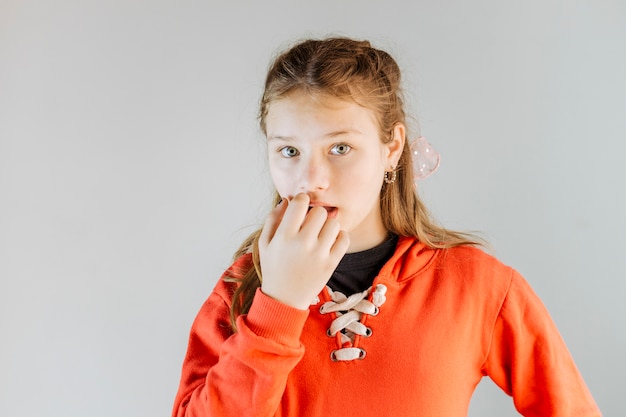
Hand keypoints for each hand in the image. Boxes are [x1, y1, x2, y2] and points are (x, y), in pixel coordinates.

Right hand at [259, 193, 349, 309]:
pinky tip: (329, 241)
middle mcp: (302, 243)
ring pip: (334, 223)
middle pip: (320, 211)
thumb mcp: (265, 243)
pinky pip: (344, 238)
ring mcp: (319, 254)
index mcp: (284, 236)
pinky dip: (340, 236)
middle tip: (310, 223)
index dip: (301, 200)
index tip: (300, 206)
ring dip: (328, 225)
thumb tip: (287, 200)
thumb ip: (273, 219)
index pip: (300, 202)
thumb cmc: (273, 268)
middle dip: (315, 213)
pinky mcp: (331, 263)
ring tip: (320, 233)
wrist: (284, 299)